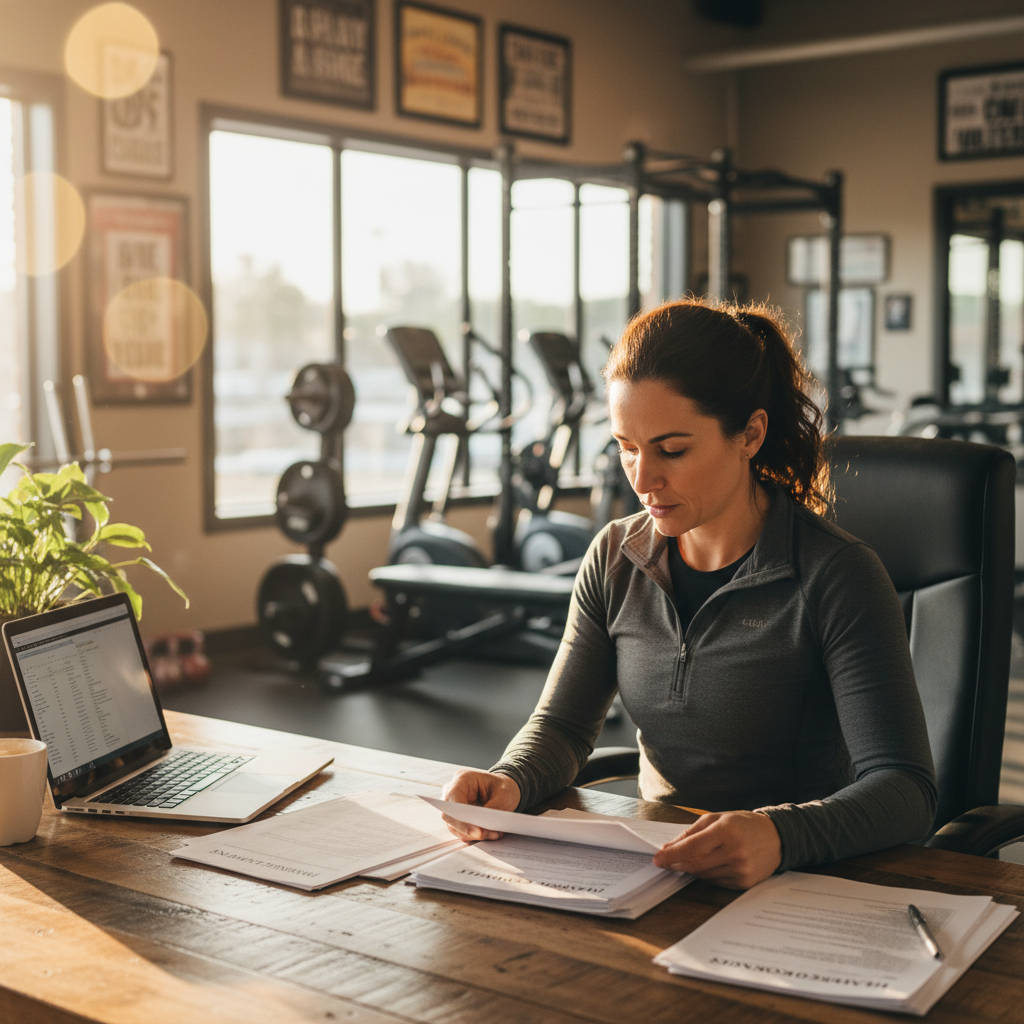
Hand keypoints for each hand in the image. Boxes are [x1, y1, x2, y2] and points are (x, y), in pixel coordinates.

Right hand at [440, 769, 520, 841]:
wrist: (502, 790)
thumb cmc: (502, 787)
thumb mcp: (503, 794)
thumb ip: (492, 808)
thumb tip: (482, 827)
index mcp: (462, 779)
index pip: (452, 800)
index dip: (461, 817)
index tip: (477, 831)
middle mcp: (453, 792)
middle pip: (450, 816)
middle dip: (469, 830)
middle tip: (488, 835)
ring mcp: (453, 806)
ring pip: (455, 827)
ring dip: (474, 835)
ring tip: (494, 834)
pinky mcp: (457, 818)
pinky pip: (461, 831)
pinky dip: (475, 836)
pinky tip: (490, 834)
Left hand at [652, 810, 781, 889]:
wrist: (777, 838)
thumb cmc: (743, 824)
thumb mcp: (717, 818)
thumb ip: (692, 832)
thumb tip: (669, 847)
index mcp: (725, 832)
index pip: (691, 848)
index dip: (671, 855)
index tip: (658, 858)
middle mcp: (734, 853)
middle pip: (695, 865)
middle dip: (676, 864)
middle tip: (664, 862)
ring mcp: (740, 870)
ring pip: (704, 875)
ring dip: (692, 869)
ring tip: (691, 859)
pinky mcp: (745, 883)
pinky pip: (716, 882)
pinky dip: (708, 875)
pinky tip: (711, 864)